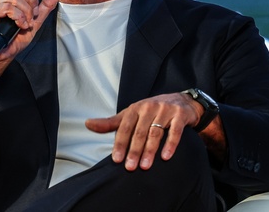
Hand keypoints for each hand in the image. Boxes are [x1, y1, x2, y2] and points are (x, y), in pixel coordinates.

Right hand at [0, 0, 63, 62]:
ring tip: (26, 23)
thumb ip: (45, 6)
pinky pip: (7, 7)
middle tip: (32, 16)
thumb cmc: (15, 39)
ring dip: (25, 12)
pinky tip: (20, 25)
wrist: (2, 54)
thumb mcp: (35, 21)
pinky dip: (18, 17)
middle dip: (31, 2)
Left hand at [85, 93, 202, 170]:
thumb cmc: (151, 111)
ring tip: (145, 166)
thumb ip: (110, 123)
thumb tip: (87, 124)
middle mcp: (149, 107)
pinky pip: (175, 131)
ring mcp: (165, 110)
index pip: (125, 127)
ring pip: (156, 132)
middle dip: (134, 150)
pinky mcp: (180, 115)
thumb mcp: (130, 114)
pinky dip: (170, 144)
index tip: (117, 160)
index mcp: (135, 108)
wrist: (181, 102)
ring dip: (150, 150)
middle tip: (130, 167)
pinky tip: (166, 157)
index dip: (120, 143)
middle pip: (140, 131)